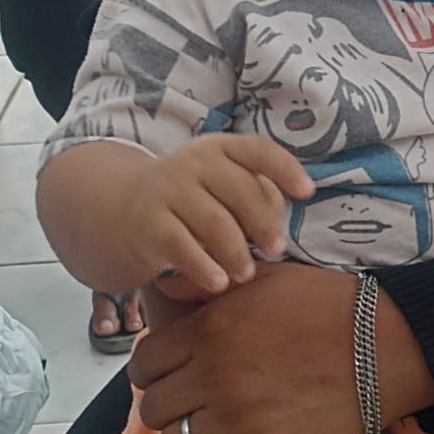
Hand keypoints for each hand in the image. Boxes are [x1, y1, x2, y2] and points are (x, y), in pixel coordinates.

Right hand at [120, 134, 314, 297]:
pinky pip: (181, 247)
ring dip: (237, 251)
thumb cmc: (194, 200)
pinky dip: (204, 267)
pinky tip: (218, 284)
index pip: (258, 149)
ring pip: (214, 221)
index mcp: (220, 148)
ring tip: (246, 274)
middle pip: (240, 190)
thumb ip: (255, 193)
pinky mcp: (148, 223)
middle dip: (264, 223)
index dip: (286, 169)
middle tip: (278, 250)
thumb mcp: (222, 186)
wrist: (125, 209)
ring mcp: (168, 189)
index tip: (308, 192)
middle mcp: (193, 162)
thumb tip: (281, 213)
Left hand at [129, 260, 433, 433]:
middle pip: (153, 407)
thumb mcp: (266, 278)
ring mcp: (236, 419)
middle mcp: (213, 373)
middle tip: (188, 406)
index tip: (170, 375)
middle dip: (167, 406)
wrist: (387, 346)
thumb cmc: (330, 304)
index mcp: (210, 326)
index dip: (154, 370)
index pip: (144, 362)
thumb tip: (164, 289)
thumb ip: (211, 285)